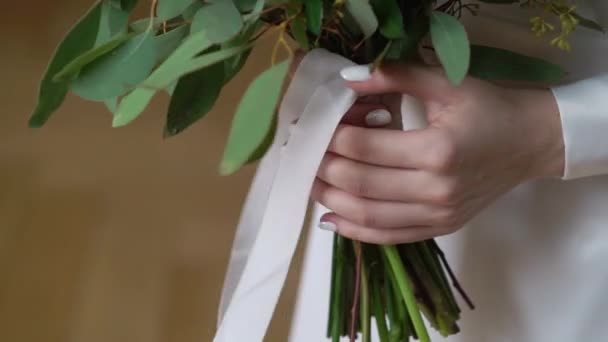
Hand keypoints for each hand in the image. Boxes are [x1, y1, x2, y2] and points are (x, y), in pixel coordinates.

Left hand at [312, 63, 564, 244]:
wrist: (532, 142)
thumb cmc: (490, 108)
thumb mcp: (448, 82)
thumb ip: (397, 77)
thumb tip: (347, 80)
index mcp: (437, 150)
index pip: (364, 149)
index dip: (331, 139)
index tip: (313, 128)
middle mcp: (436, 189)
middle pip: (360, 185)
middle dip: (323, 169)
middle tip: (302, 155)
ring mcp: (438, 215)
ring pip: (369, 216)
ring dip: (331, 201)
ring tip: (310, 183)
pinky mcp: (440, 227)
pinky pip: (390, 236)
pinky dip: (355, 231)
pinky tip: (331, 219)